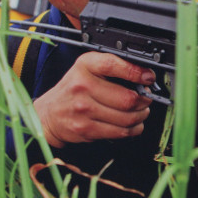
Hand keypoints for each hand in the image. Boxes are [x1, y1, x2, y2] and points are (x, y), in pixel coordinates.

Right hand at [34, 52, 154, 148]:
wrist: (49, 114)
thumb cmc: (73, 90)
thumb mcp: (88, 69)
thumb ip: (113, 68)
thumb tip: (145, 77)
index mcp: (85, 66)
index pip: (113, 65)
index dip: (136, 72)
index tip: (148, 77)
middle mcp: (83, 86)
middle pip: (128, 98)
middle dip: (144, 100)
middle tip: (146, 99)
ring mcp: (84, 109)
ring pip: (127, 117)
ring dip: (141, 116)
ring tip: (141, 112)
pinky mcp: (86, 128)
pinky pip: (120, 132)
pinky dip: (133, 129)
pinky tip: (133, 124)